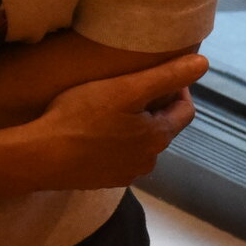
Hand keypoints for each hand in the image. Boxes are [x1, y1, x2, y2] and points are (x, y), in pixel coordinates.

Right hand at [0, 53, 208, 189]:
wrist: (41, 157)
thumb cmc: (82, 117)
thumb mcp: (125, 89)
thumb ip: (166, 76)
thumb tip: (204, 64)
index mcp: (158, 136)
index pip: (185, 111)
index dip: (178, 89)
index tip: (159, 74)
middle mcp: (148, 161)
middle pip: (161, 128)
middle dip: (152, 107)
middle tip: (130, 87)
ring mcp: (125, 174)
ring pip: (139, 145)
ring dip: (133, 127)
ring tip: (110, 109)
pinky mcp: (103, 181)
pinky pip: (118, 158)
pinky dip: (114, 144)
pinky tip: (93, 133)